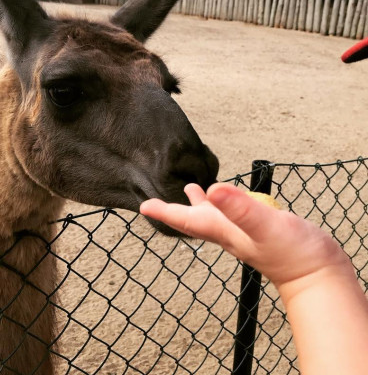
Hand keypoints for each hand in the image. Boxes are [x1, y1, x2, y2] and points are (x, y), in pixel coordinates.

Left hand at [140, 183, 348, 289]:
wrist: (318, 273)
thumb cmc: (293, 253)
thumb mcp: (266, 226)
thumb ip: (240, 208)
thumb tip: (212, 188)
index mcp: (222, 230)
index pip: (185, 220)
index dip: (163, 212)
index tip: (143, 207)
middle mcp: (228, 232)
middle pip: (194, 218)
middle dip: (175, 209)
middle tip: (157, 201)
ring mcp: (242, 232)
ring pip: (212, 215)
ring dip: (198, 203)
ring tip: (193, 188)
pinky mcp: (257, 230)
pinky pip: (232, 214)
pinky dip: (224, 203)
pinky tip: (230, 199)